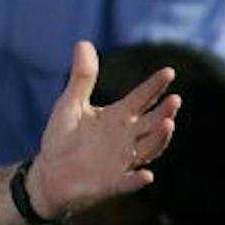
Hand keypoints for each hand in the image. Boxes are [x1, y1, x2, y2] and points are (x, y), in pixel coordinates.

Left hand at [28, 42, 179, 219]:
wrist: (49, 174)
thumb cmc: (63, 138)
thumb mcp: (71, 105)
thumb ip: (82, 78)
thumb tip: (83, 42)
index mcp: (119, 117)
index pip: (142, 98)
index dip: (155, 86)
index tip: (169, 72)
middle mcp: (126, 137)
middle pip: (152, 123)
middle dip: (164, 112)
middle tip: (175, 100)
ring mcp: (122, 160)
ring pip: (148, 149)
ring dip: (159, 139)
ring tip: (168, 125)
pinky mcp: (112, 182)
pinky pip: (128, 182)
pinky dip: (137, 180)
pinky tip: (147, 175)